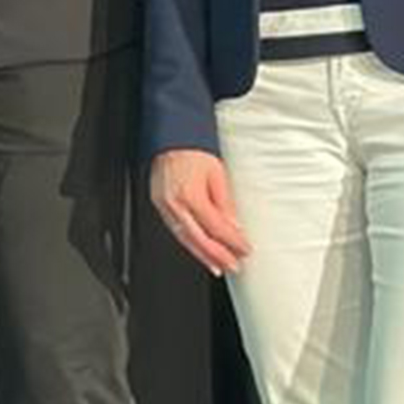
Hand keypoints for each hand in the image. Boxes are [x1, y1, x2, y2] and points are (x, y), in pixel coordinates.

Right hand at [149, 149, 249, 275]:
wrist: (172, 138)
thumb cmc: (194, 151)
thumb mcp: (218, 176)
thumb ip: (226, 204)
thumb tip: (234, 227)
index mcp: (191, 196)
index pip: (216, 228)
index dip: (232, 242)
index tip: (245, 249)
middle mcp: (175, 204)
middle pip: (199, 239)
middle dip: (218, 255)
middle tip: (233, 266)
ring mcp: (164, 206)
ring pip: (184, 238)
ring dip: (202, 255)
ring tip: (217, 265)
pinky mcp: (159, 204)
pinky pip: (175, 230)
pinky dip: (188, 242)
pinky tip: (198, 249)